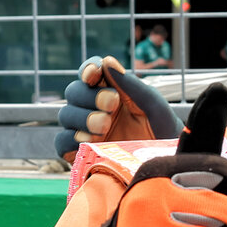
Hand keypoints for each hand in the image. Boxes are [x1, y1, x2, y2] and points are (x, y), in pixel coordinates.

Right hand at [56, 55, 182, 160]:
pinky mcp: (80, 153)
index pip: (91, 73)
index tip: (94, 74)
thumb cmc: (164, 132)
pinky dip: (70, 139)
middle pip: (73, 91)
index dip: (88, 69)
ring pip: (65, 114)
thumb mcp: (154, 107)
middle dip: (89, 96)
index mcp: (112, 91)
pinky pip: (61, 142)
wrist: (166, 165)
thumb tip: (107, 62)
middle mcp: (95, 108)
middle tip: (112, 104)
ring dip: (82, 117)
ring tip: (104, 125)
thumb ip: (132, 85)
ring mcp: (86, 130)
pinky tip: (91, 140)